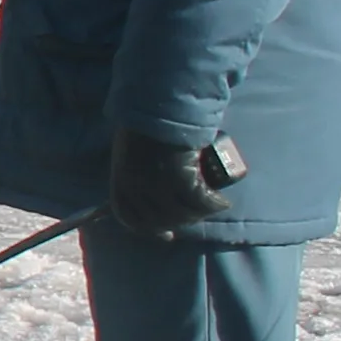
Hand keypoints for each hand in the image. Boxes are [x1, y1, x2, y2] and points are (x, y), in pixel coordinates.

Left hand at [105, 129, 244, 240]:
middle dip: (180, 222)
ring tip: (211, 206)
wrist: (158, 105)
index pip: (129, 217)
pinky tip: (221, 202)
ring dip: (199, 214)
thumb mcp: (129, 154)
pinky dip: (213, 204)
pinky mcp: (180, 175)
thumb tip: (148, 192)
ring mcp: (156, 182)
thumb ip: (134, 173)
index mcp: (119, 180)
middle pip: (159, 220)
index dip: (149, 231)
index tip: (167, 235)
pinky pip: (200, 200)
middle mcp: (135, 186)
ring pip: (182, 212)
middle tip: (196, 216)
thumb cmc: (145, 126)